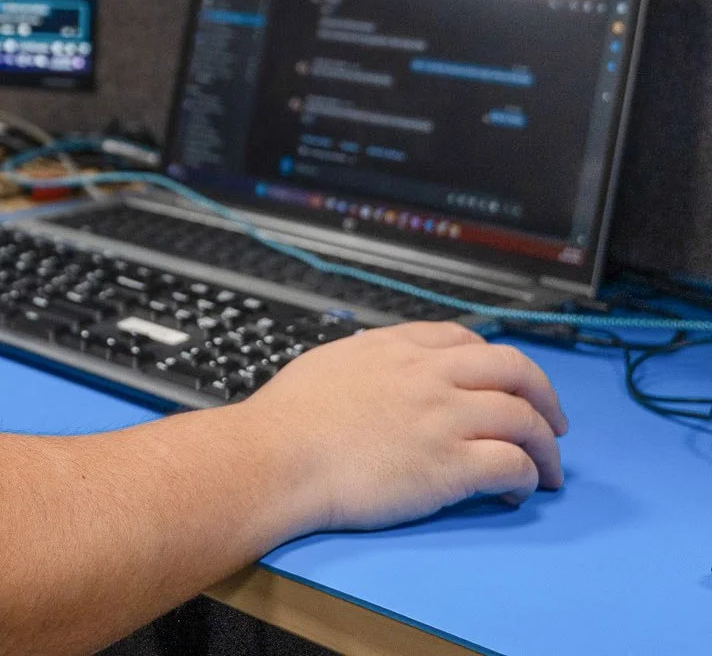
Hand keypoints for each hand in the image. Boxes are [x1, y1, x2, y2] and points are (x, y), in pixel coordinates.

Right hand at [233, 321, 567, 532]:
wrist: (278, 456)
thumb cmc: (286, 419)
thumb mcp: (326, 364)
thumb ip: (363, 361)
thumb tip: (371, 366)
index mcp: (397, 348)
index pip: (468, 340)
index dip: (496, 363)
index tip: (505, 383)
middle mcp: (430, 376)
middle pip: (515, 370)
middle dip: (545, 396)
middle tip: (553, 423)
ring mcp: (444, 418)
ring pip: (526, 419)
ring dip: (546, 446)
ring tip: (547, 470)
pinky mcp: (451, 465)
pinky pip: (513, 465)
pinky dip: (526, 478)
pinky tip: (518, 492)